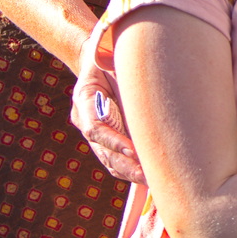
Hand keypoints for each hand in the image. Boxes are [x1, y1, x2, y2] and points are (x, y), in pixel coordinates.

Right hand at [71, 59, 144, 183]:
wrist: (101, 59)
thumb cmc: (112, 56)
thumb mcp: (114, 58)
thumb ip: (123, 72)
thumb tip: (149, 77)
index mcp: (84, 96)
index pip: (95, 127)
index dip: (113, 141)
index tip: (133, 150)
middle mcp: (84, 117)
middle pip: (103, 151)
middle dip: (126, 165)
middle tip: (148, 175)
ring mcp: (93, 131)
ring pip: (109, 160)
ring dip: (130, 173)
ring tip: (152, 181)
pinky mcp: (104, 139)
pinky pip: (115, 160)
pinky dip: (130, 171)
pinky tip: (148, 177)